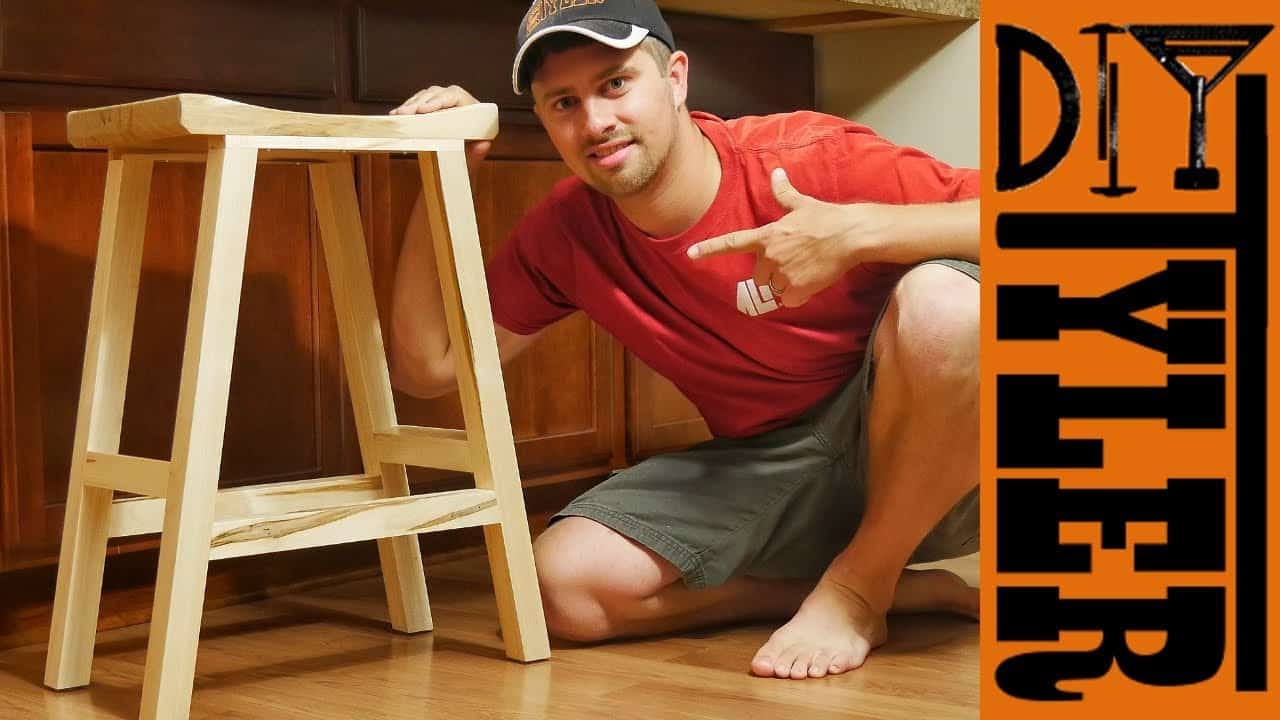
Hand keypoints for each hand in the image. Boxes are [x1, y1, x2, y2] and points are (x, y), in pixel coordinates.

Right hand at [390, 85, 491, 160]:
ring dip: (409, 104)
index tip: (423, 110)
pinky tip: (396, 115)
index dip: (438, 100)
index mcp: (474, 110)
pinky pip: (418, 102)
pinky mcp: (432, 109)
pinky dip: (407, 108)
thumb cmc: (467, 164)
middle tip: (404, 113)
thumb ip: (478, 154)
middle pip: (437, 94)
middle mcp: (460, 103)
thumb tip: (484, 145)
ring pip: (425, 96)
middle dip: (418, 103)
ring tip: (397, 115)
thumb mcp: (472, 162)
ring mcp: (445, 104)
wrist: (457, 169)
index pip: (455, 97)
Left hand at [686, 168, 891, 307]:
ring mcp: (782, 274)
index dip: (710, 249)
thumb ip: (784, 192)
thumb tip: (777, 172)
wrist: (850, 236)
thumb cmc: (826, 218)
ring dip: (786, 284)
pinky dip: (799, 296)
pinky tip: (812, 281)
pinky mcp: (797, 289)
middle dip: (773, 271)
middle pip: (759, 274)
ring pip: (775, 288)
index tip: (690, 254)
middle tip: (795, 260)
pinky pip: (789, 300)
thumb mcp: (801, 203)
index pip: (732, 243)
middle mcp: (770, 256)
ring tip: (806, 269)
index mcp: (767, 236)